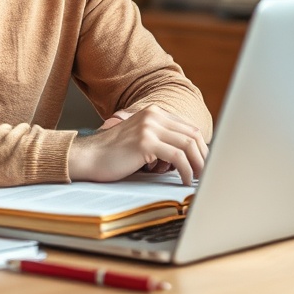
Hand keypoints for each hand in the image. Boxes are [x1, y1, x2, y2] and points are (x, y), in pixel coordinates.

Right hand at [70, 105, 207, 185]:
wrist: (88, 157)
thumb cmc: (113, 154)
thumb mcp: (140, 140)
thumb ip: (161, 140)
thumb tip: (188, 156)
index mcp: (154, 112)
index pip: (189, 128)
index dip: (201, 148)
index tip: (205, 164)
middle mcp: (153, 115)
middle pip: (192, 135)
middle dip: (203, 156)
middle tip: (206, 174)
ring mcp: (149, 127)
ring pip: (187, 145)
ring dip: (197, 165)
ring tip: (197, 179)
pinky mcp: (145, 142)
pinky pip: (176, 156)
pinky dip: (185, 170)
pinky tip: (183, 180)